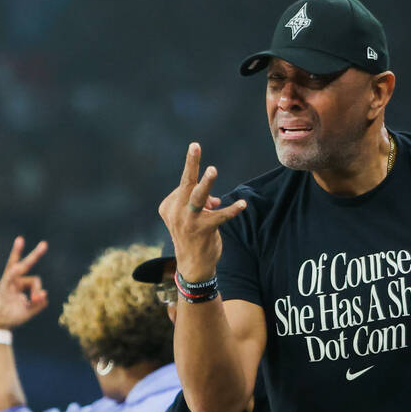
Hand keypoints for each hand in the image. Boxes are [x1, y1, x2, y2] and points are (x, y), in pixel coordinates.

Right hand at [0, 236, 48, 330]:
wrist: (0, 324)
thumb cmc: (14, 316)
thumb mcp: (30, 311)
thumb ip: (39, 303)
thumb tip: (45, 294)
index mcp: (22, 284)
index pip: (35, 281)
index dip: (38, 290)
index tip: (37, 299)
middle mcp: (14, 280)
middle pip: (26, 264)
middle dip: (35, 254)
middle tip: (45, 244)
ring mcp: (7, 282)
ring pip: (17, 267)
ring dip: (17, 252)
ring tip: (20, 240)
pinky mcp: (2, 288)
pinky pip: (9, 278)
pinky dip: (13, 273)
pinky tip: (16, 267)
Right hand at [157, 143, 246, 280]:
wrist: (193, 266)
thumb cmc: (192, 237)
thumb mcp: (191, 217)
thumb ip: (201, 202)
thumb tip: (213, 199)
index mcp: (168, 207)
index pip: (184, 187)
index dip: (199, 189)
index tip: (207, 202)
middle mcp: (176, 212)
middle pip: (185, 183)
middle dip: (191, 163)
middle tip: (195, 145)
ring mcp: (188, 221)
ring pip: (197, 197)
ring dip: (206, 183)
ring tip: (213, 170)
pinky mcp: (203, 230)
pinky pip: (219, 216)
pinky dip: (232, 209)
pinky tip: (242, 204)